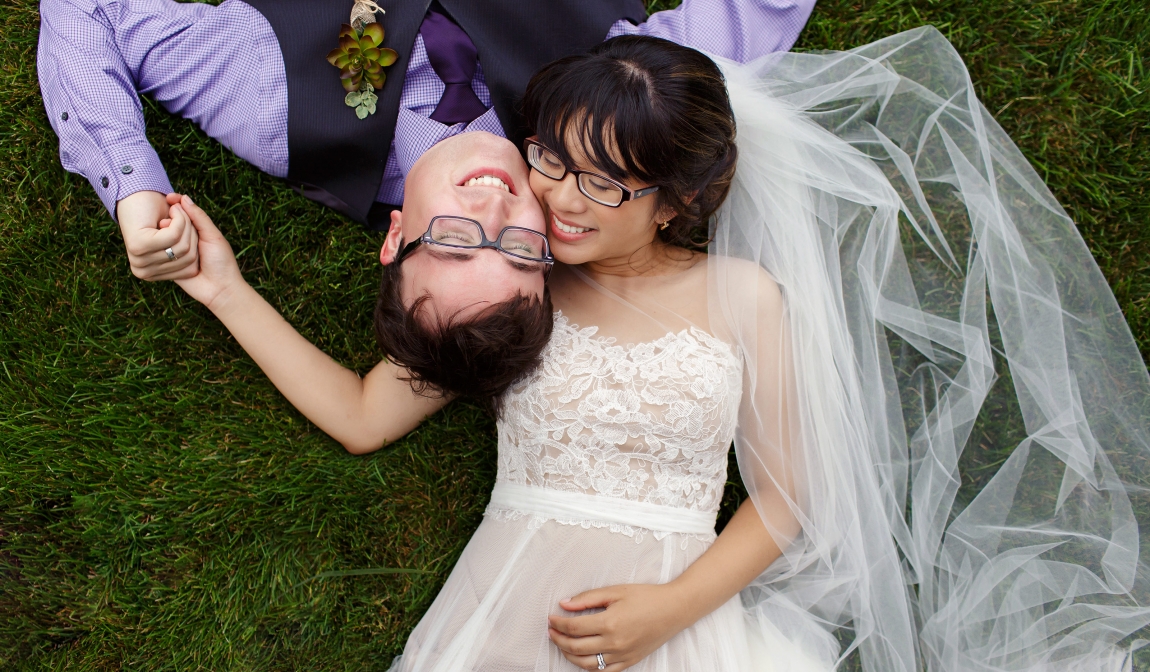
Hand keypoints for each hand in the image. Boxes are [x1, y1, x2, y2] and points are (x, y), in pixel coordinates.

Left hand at [115, 190, 199, 279]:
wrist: (137, 193)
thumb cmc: (159, 215)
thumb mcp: (174, 242)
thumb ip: (182, 258)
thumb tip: (195, 272)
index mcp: (150, 275)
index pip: (189, 270)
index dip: (196, 244)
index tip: (187, 227)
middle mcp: (142, 272)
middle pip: (189, 258)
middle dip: (192, 232)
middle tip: (182, 215)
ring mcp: (138, 260)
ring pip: (183, 247)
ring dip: (186, 223)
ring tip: (176, 211)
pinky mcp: (139, 245)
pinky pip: (173, 236)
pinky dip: (179, 219)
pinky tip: (172, 209)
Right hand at [168, 194, 244, 309]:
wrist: (221, 289)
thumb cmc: (221, 261)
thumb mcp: (213, 236)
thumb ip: (199, 218)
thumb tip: (184, 198)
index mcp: (195, 231)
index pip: (180, 212)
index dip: (175, 204)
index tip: (168, 197)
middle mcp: (183, 240)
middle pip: (172, 223)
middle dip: (175, 221)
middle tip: (174, 223)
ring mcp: (174, 253)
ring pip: (165, 237)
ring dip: (172, 237)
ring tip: (181, 244)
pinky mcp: (167, 266)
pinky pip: (161, 254)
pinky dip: (163, 251)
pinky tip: (165, 252)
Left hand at [548, 584, 690, 670]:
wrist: (674, 610)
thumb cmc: (646, 597)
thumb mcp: (615, 591)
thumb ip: (587, 598)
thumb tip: (564, 604)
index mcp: (610, 623)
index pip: (574, 627)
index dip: (558, 623)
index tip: (551, 618)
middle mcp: (614, 643)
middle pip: (576, 647)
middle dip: (559, 639)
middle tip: (552, 631)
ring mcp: (622, 655)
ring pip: (586, 664)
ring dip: (569, 655)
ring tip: (563, 644)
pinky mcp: (629, 662)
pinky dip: (588, 667)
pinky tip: (582, 658)